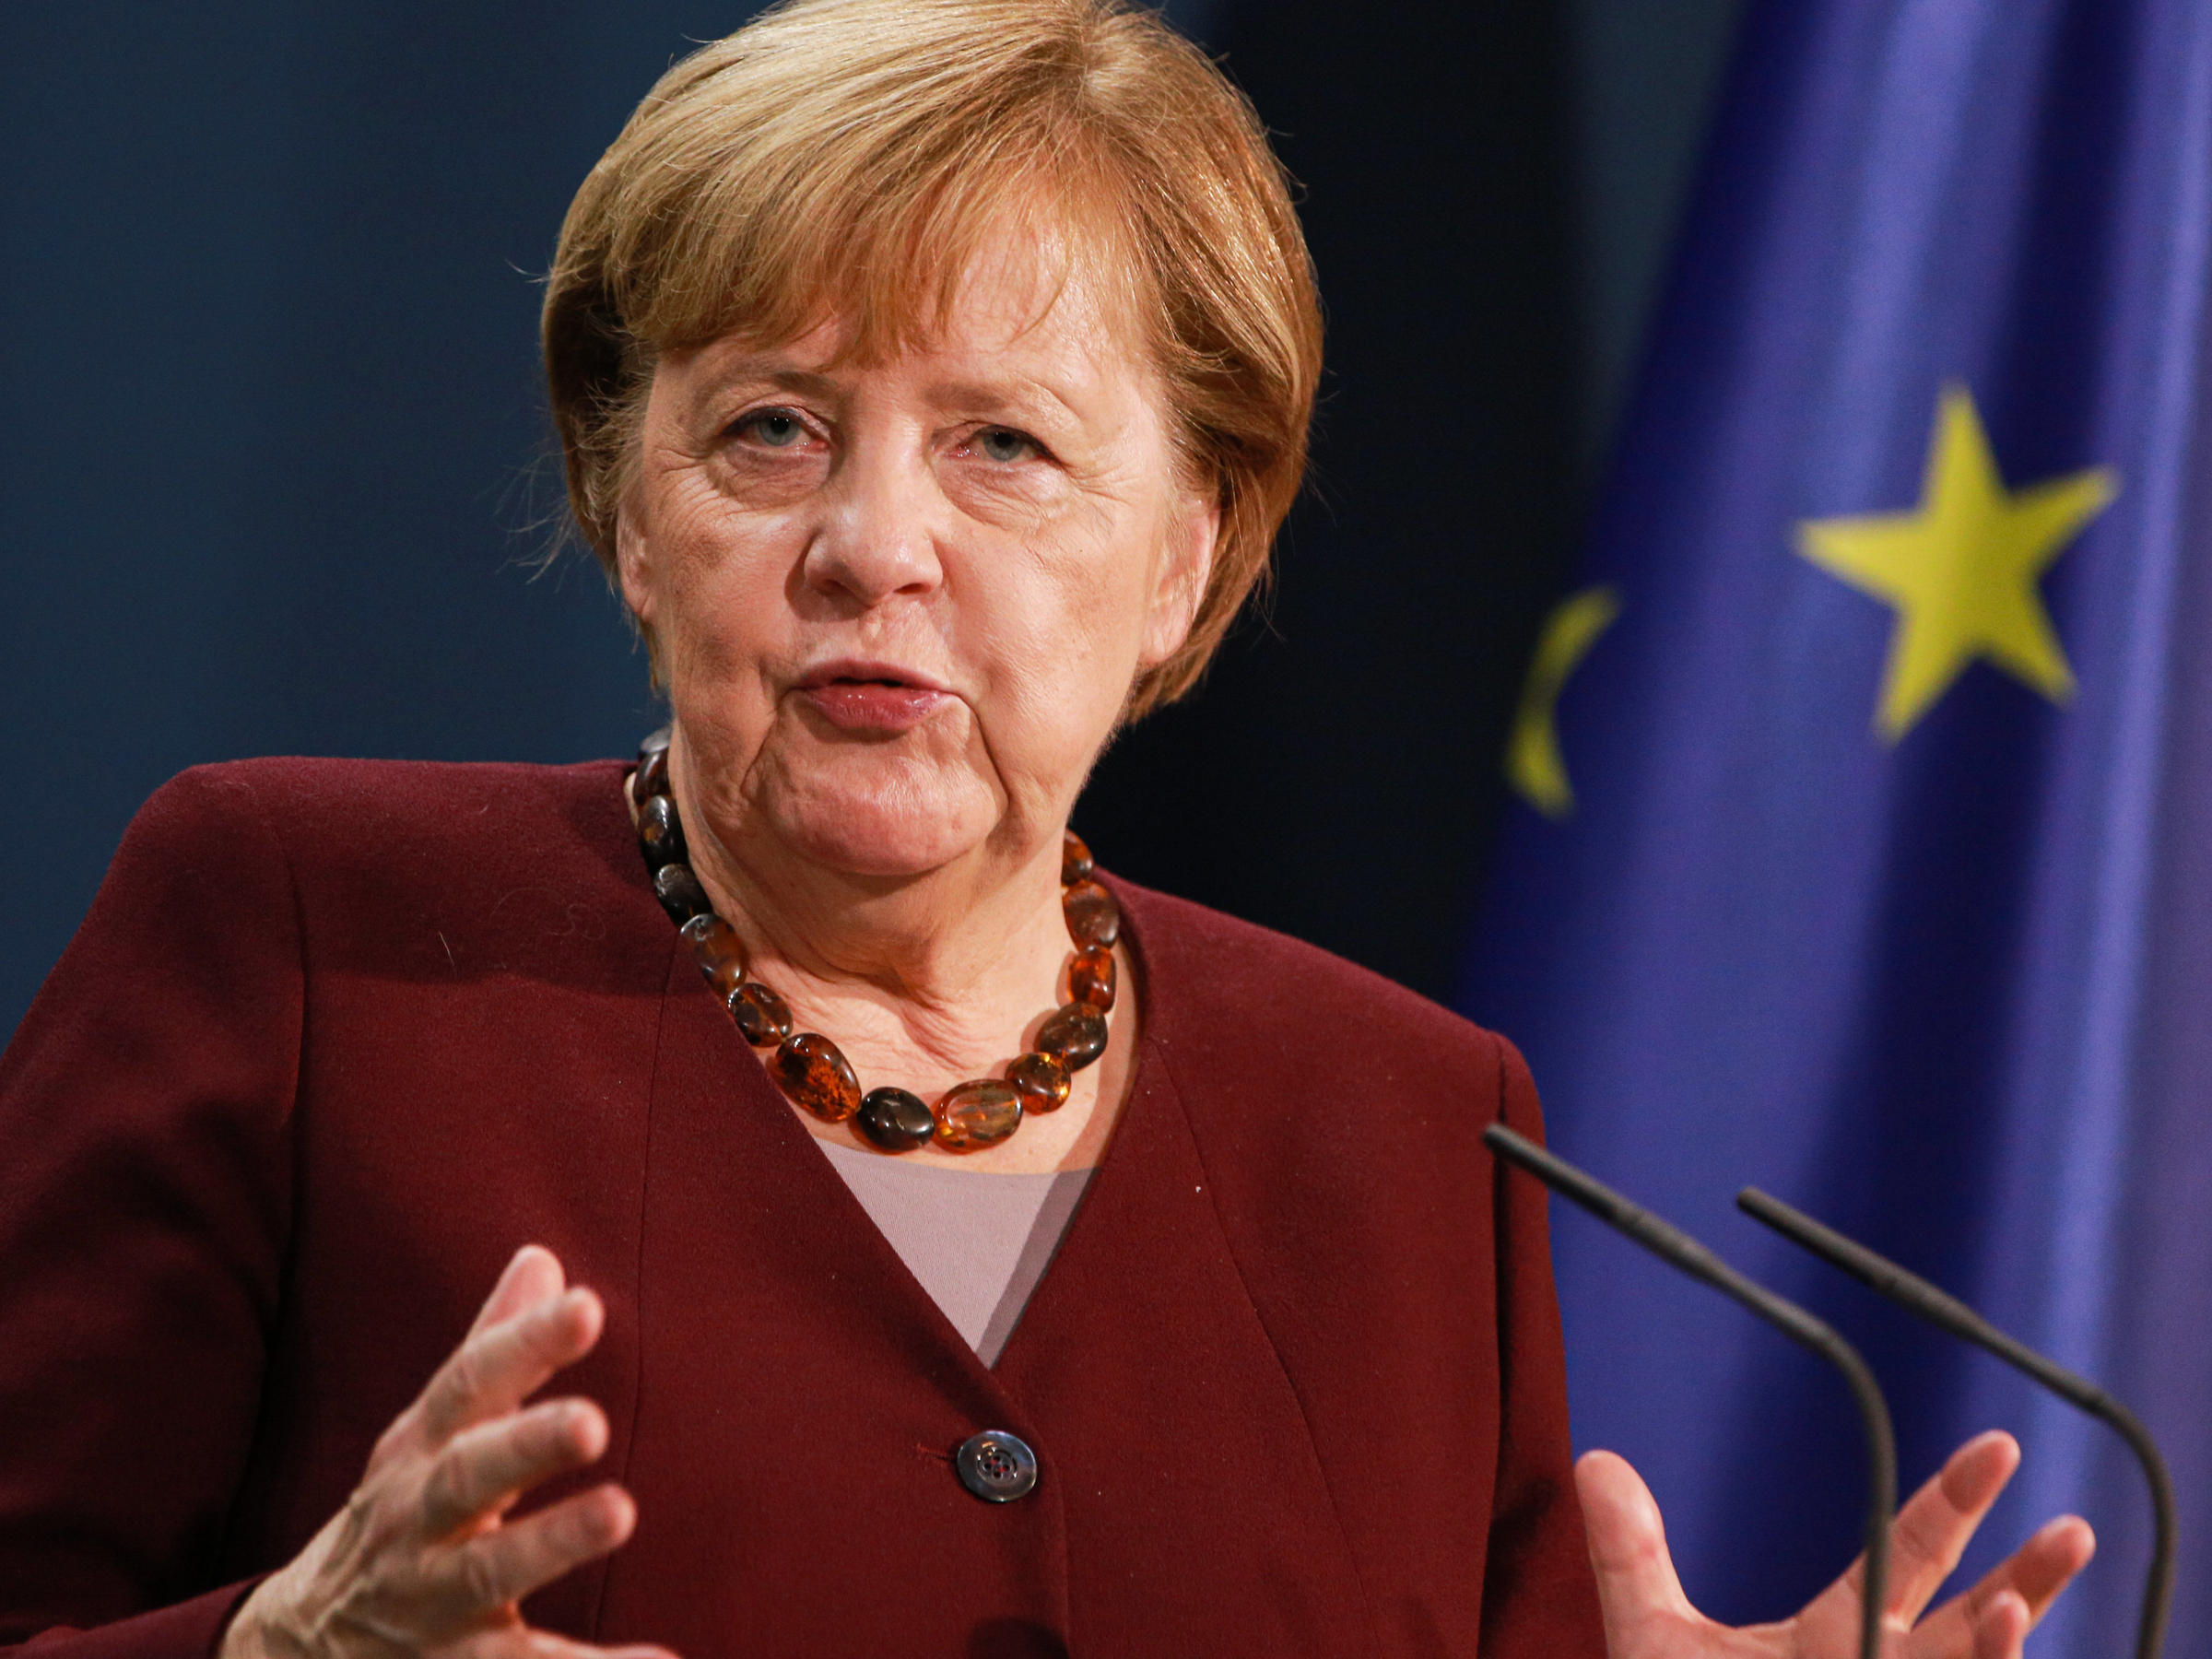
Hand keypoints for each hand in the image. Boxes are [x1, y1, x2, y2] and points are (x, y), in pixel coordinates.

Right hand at [222, 1246, 672, 1658]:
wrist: (298, 1649)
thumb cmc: (400, 1516)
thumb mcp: (430, 1433)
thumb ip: (493, 1352)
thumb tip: (543, 1257)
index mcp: (420, 1451)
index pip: (468, 1385)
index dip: (524, 1343)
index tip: (588, 1305)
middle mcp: (416, 1523)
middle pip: (464, 1477)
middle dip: (524, 1444)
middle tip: (592, 1419)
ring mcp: (430, 1603)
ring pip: (484, 1573)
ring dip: (550, 1542)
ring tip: (621, 1511)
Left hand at [1579, 1430, 2095, 1657]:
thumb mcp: (1654, 1637)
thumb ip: (1631, 1555)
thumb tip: (1591, 1460)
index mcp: (1842, 1631)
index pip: (1908, 1553)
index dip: (1954, 1502)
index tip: (2000, 1445)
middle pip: (1965, 1624)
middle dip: (2022, 1581)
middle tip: (2071, 1529)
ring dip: (1995, 1658)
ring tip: (2011, 1618)